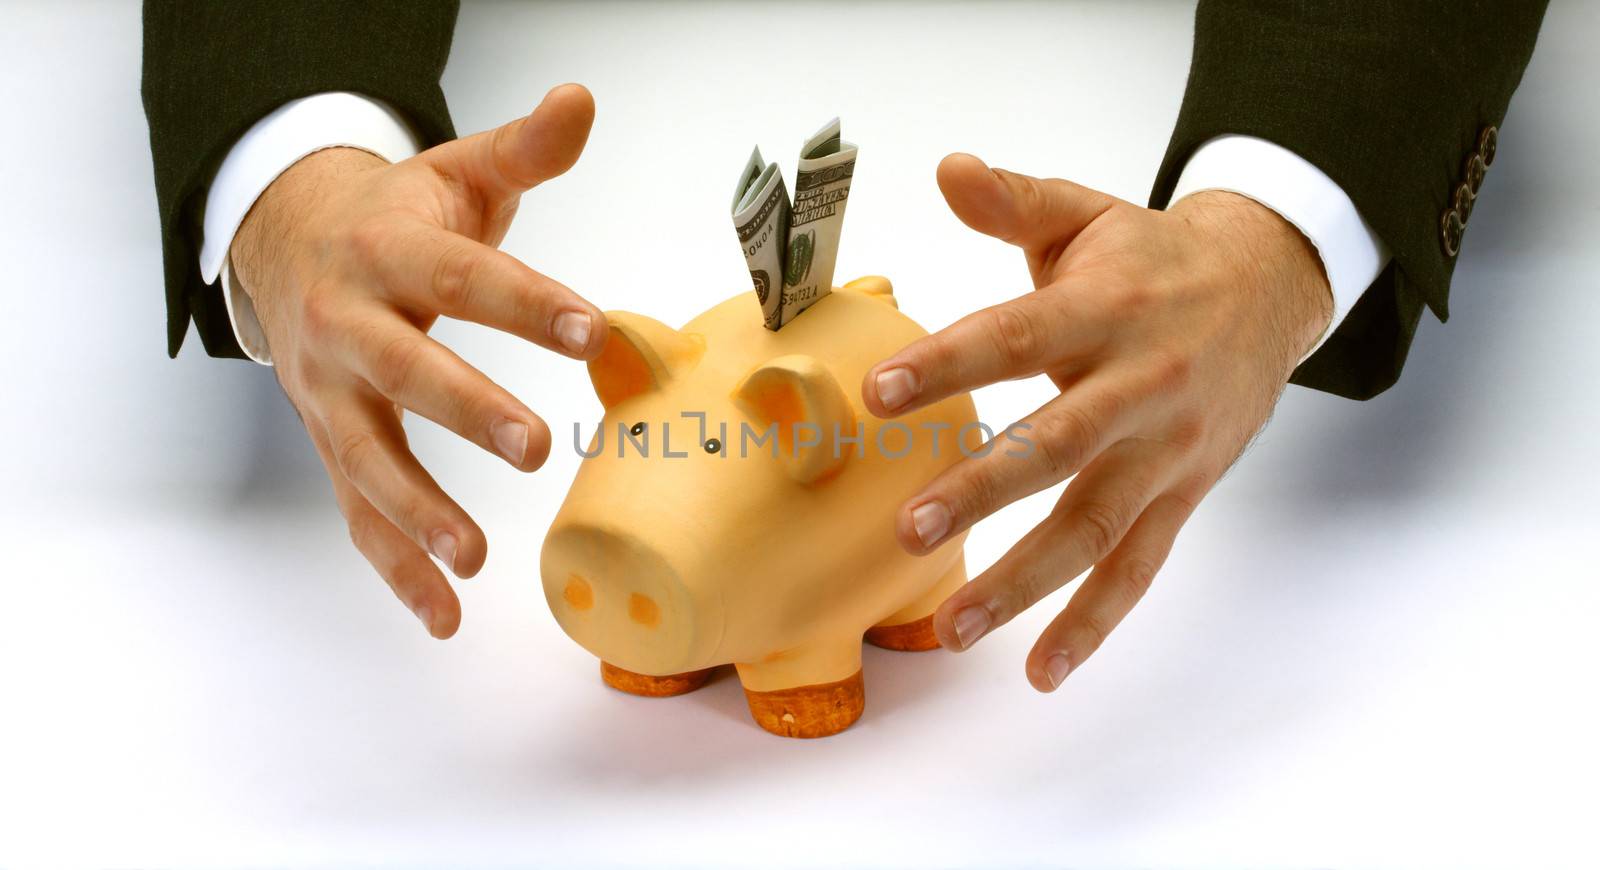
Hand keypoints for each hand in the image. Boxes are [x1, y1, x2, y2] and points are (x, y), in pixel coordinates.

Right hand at [230, 84, 605, 638]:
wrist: (291, 245)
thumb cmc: (398, 215)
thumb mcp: (458, 172)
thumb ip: (524, 148)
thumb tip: (581, 101)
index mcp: (390, 249)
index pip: (466, 276)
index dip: (528, 303)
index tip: (594, 330)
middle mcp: (350, 322)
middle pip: (407, 370)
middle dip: (465, 408)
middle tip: (531, 444)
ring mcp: (333, 392)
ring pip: (369, 456)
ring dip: (417, 509)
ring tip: (474, 555)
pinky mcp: (332, 441)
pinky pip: (358, 511)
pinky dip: (396, 566)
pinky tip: (443, 614)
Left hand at [863, 154, 1332, 689]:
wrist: (1271, 291)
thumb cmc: (1154, 259)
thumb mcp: (1088, 216)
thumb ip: (1015, 201)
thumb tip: (945, 168)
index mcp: (1106, 310)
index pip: (1018, 337)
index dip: (950, 363)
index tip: (880, 392)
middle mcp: (1141, 385)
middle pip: (1059, 446)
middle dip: (984, 493)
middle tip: (910, 531)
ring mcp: (1166, 451)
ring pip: (1096, 526)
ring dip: (1026, 582)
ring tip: (954, 627)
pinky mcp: (1181, 495)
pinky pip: (1138, 569)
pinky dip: (1093, 624)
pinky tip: (1041, 670)